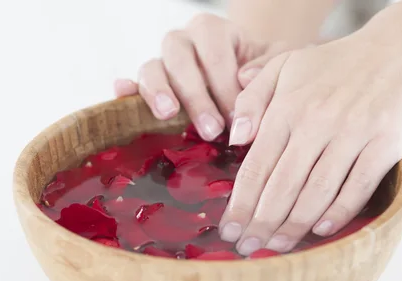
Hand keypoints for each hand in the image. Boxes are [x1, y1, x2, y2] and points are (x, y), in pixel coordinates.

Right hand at [113, 13, 292, 140]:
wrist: (244, 81)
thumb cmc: (261, 73)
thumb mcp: (278, 64)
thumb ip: (269, 66)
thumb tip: (245, 76)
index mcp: (212, 31)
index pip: (213, 49)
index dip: (223, 82)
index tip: (238, 116)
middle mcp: (182, 42)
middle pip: (178, 57)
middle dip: (196, 95)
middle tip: (213, 129)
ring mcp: (162, 63)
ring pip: (151, 68)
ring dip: (159, 92)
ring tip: (169, 115)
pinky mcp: (148, 86)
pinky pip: (132, 84)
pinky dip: (126, 91)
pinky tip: (123, 95)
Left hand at [219, 16, 401, 254]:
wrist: (400, 50)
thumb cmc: (334, 64)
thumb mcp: (284, 66)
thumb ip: (252, 100)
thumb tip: (235, 138)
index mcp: (288, 108)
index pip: (257, 166)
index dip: (240, 203)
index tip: (228, 229)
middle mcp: (318, 122)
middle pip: (282, 186)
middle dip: (261, 223)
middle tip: (248, 248)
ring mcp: (354, 134)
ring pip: (317, 191)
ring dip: (294, 225)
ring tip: (276, 247)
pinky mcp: (386, 144)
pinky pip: (357, 187)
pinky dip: (338, 212)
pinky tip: (319, 230)